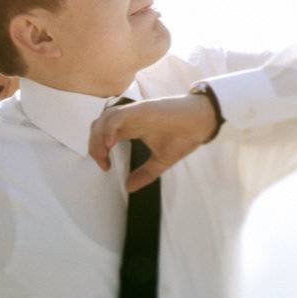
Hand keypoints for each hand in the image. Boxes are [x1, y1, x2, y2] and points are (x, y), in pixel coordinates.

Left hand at [87, 93, 217, 188]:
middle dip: (94, 143)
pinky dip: (109, 128)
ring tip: (104, 154)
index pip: (105, 134)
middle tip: (102, 162)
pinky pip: (118, 116)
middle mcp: (130, 119)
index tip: (105, 167)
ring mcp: (134, 113)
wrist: (202, 122)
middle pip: (100, 125)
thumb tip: (128, 188)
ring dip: (99, 136)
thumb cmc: (183, 136)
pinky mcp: (141, 109)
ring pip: (105, 118)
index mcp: (131, 128)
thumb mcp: (160, 161)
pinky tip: (110, 143)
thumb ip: (144, 174)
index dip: (98, 150)